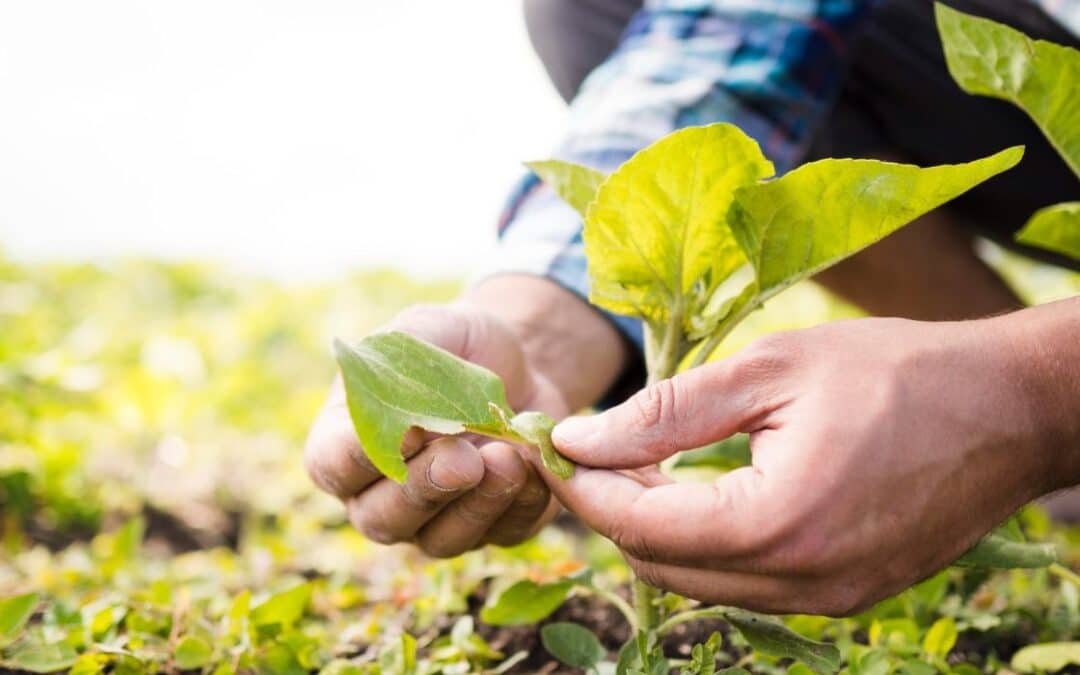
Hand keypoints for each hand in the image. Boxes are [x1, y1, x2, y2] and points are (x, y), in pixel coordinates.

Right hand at [305, 303, 568, 556]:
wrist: (520, 364)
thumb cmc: (455, 346)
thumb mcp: (426, 330)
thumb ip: (402, 364)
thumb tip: (405, 421)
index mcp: (346, 442)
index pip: (333, 466)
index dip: (361, 457)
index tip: (405, 430)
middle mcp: (381, 494)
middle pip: (383, 519)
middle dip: (425, 488)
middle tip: (464, 458)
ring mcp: (435, 520)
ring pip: (441, 540)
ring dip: (476, 505)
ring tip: (507, 459)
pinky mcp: (493, 528)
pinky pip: (502, 534)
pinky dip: (522, 504)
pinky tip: (534, 466)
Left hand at [544, 315, 1069, 615]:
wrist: (1009, 409)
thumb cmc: (896, 371)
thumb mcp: (770, 370)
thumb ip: (665, 412)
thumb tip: (578, 439)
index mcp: (778, 523)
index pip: (640, 525)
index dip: (584, 486)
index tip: (551, 444)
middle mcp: (801, 582)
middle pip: (659, 565)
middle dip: (611, 509)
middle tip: (587, 450)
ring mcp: (827, 600)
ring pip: (697, 583)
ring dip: (655, 530)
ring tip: (637, 464)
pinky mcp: (844, 596)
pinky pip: (744, 584)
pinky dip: (705, 544)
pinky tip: (698, 491)